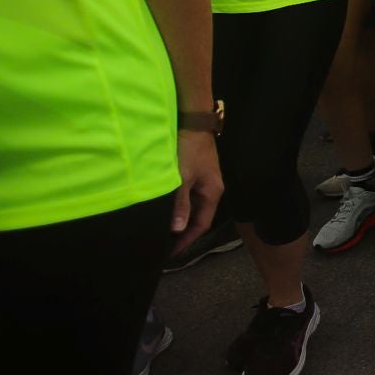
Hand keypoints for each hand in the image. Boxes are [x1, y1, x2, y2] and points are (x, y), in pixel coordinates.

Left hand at [169, 130, 223, 253]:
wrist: (193, 121)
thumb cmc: (189, 150)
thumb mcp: (182, 177)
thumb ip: (180, 203)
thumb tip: (178, 229)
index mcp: (212, 193)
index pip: (202, 225)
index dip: (187, 240)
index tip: (170, 253)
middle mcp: (211, 189)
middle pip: (198, 217)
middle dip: (182, 233)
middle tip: (163, 245)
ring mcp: (204, 181)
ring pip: (192, 207)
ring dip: (179, 219)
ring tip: (161, 230)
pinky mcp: (196, 173)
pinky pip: (188, 196)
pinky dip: (178, 206)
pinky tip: (165, 208)